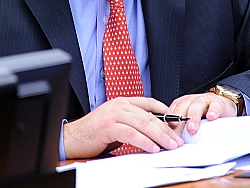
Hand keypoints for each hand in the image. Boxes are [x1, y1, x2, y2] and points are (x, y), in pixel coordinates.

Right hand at [63, 97, 183, 158]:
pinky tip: (153, 148)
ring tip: (170, 145)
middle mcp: (119, 105)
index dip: (165, 112)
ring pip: (143, 123)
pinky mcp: (108, 126)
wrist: (72, 138)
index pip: (149, 103)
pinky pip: (131, 133)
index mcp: (123, 102)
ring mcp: (113, 114)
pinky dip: (144, 141)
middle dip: (166, 129)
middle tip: (177, 140)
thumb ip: (133, 123)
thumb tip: (154, 132)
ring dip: (159, 136)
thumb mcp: (117, 124)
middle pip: (149, 115)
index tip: (176, 124)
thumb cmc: (94, 133)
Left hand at [168, 93, 239, 135]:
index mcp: (181, 105)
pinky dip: (213, 111)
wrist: (224, 107)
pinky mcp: (219, 102)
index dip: (167, 124)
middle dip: (177, 121)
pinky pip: (215, 105)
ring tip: (192, 129)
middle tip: (176, 134)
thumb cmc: (204, 116)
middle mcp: (191, 101)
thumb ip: (180, 129)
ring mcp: (205, 100)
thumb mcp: (190, 122)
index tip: (165, 136)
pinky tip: (211, 117)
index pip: (171, 114)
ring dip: (193, 117)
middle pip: (181, 108)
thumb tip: (168, 144)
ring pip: (197, 106)